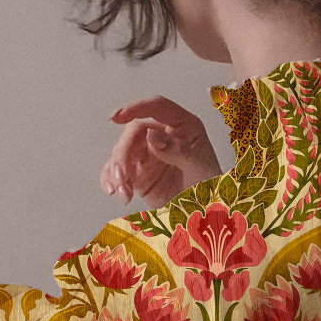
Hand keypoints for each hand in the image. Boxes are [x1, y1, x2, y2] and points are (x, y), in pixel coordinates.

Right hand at [102, 96, 223, 208]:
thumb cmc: (209, 186)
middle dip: (123, 154)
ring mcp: (148, 154)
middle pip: (133, 133)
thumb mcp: (200, 166)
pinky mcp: (138, 173)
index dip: (136, 108)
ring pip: (121, 152)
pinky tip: (116, 192)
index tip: (118, 117)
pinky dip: (111, 180)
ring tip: (123, 191)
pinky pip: (116, 171)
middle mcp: (163, 136)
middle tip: (123, 176)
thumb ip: (178, 150)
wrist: (207, 213)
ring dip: (116, 171)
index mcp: (183, 126)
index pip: (157, 107)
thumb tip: (152, 135)